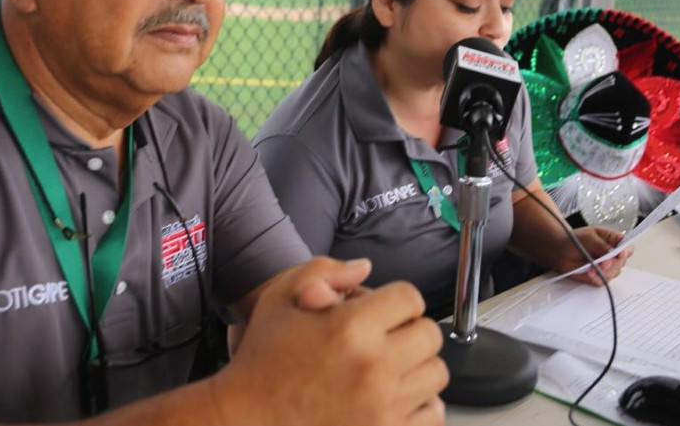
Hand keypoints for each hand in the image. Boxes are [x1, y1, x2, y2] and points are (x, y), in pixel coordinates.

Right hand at [213, 257, 447, 425]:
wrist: (245, 419)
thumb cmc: (261, 361)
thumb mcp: (280, 298)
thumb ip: (324, 271)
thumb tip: (364, 268)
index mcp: (349, 329)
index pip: (411, 298)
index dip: (396, 299)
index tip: (383, 310)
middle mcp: (372, 368)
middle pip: (430, 335)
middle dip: (409, 330)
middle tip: (385, 338)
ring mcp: (382, 407)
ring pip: (435, 374)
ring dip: (416, 366)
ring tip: (388, 367)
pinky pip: (432, 414)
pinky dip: (420, 404)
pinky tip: (394, 396)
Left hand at [554, 226, 633, 286]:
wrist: (560, 251)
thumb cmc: (575, 240)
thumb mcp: (589, 237)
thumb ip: (602, 246)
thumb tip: (613, 254)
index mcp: (613, 241)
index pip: (627, 246)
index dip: (626, 251)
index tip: (621, 254)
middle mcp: (612, 255)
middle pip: (622, 262)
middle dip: (612, 264)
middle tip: (603, 264)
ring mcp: (607, 267)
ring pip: (613, 273)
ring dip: (603, 272)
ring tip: (590, 269)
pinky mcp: (599, 277)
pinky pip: (602, 281)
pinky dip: (596, 279)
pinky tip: (588, 274)